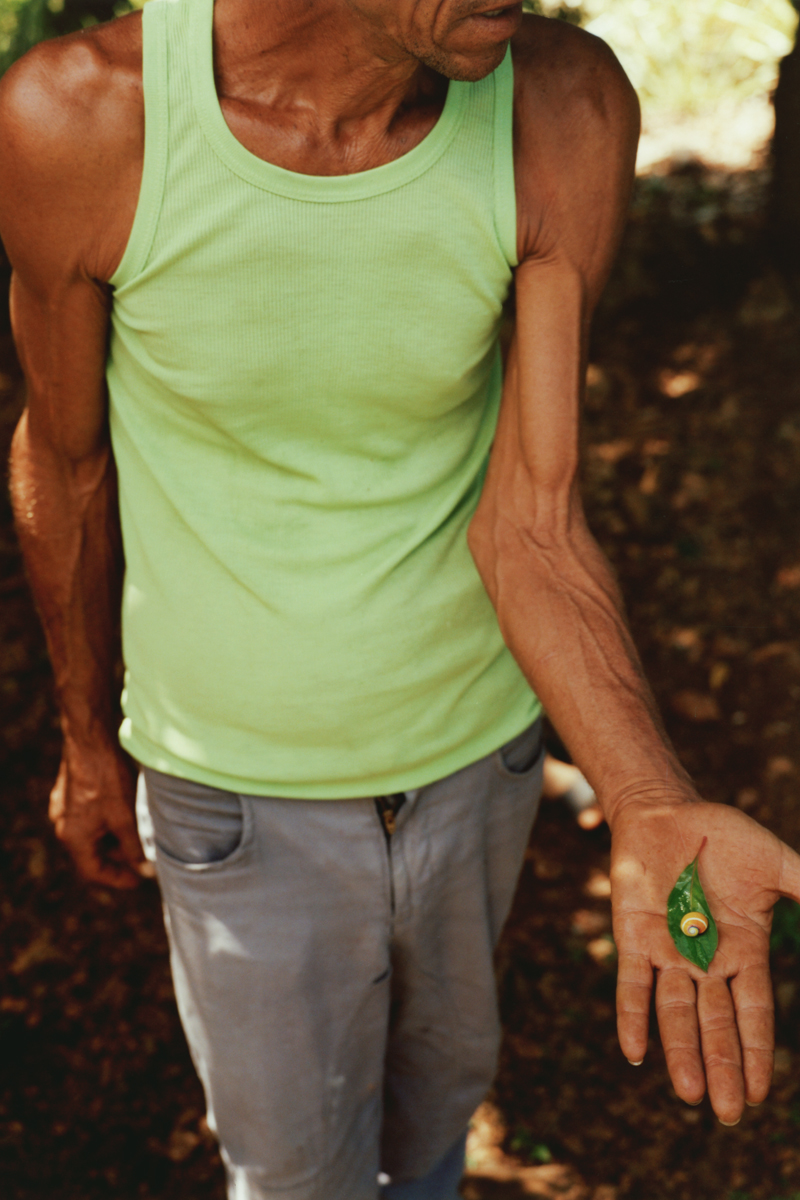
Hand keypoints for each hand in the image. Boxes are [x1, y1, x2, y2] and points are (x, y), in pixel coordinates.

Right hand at [49, 738, 146, 888]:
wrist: (91, 739)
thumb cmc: (107, 779)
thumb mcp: (125, 818)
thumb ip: (132, 847)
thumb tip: (142, 868)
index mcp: (73, 838)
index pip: (93, 872)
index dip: (117, 879)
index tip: (138, 880)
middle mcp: (62, 826)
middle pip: (90, 853)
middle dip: (117, 858)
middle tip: (142, 857)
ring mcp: (64, 808)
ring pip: (90, 834)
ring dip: (112, 839)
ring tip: (137, 835)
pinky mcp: (69, 793)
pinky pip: (87, 818)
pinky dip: (105, 822)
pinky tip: (125, 813)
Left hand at [611, 799, 799, 1124]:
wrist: (667, 811)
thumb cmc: (723, 837)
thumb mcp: (774, 864)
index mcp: (742, 951)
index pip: (753, 1012)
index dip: (756, 1051)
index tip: (761, 1093)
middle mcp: (704, 961)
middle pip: (715, 1024)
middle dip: (721, 1068)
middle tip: (728, 1114)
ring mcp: (667, 952)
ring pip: (675, 1014)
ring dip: (681, 1053)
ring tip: (689, 1096)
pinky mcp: (632, 938)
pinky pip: (632, 984)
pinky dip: (632, 1016)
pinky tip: (633, 1051)